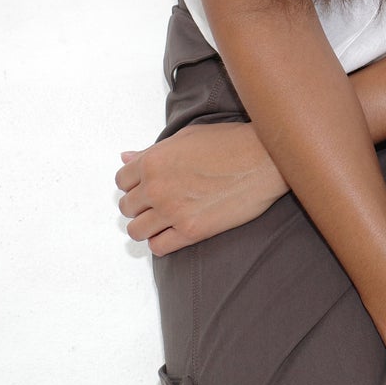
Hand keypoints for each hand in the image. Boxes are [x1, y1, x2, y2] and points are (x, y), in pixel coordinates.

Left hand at [114, 121, 288, 254]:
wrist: (264, 159)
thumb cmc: (230, 142)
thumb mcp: (186, 137)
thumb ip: (152, 151)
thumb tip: (126, 156)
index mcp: (153, 161)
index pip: (121, 181)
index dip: (133, 183)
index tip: (146, 186)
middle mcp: (157, 187)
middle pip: (127, 207)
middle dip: (139, 205)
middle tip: (157, 202)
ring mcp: (172, 211)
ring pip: (136, 231)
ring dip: (146, 226)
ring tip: (163, 220)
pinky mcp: (191, 231)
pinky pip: (158, 247)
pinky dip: (160, 242)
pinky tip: (173, 232)